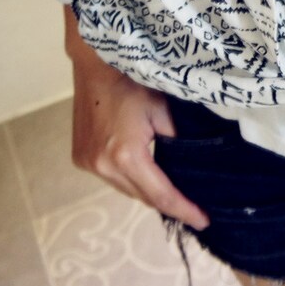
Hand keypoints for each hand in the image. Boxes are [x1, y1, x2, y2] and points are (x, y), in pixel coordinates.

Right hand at [66, 13, 210, 229]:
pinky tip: (145, 173)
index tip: (204, 221)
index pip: (161, 194)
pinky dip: (130, 179)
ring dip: (147, 192)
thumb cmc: (132, 81)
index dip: (184, 210)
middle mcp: (102, 165)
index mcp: (125, 155)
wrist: (96, 64)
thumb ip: (177, 142)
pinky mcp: (80, 158)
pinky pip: (112, 179)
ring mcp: (87, 163)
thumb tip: (193, 165)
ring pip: (126, 190)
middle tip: (193, 208)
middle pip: (142, 197)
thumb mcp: (164, 111)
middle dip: (168, 203)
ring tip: (172, 193)